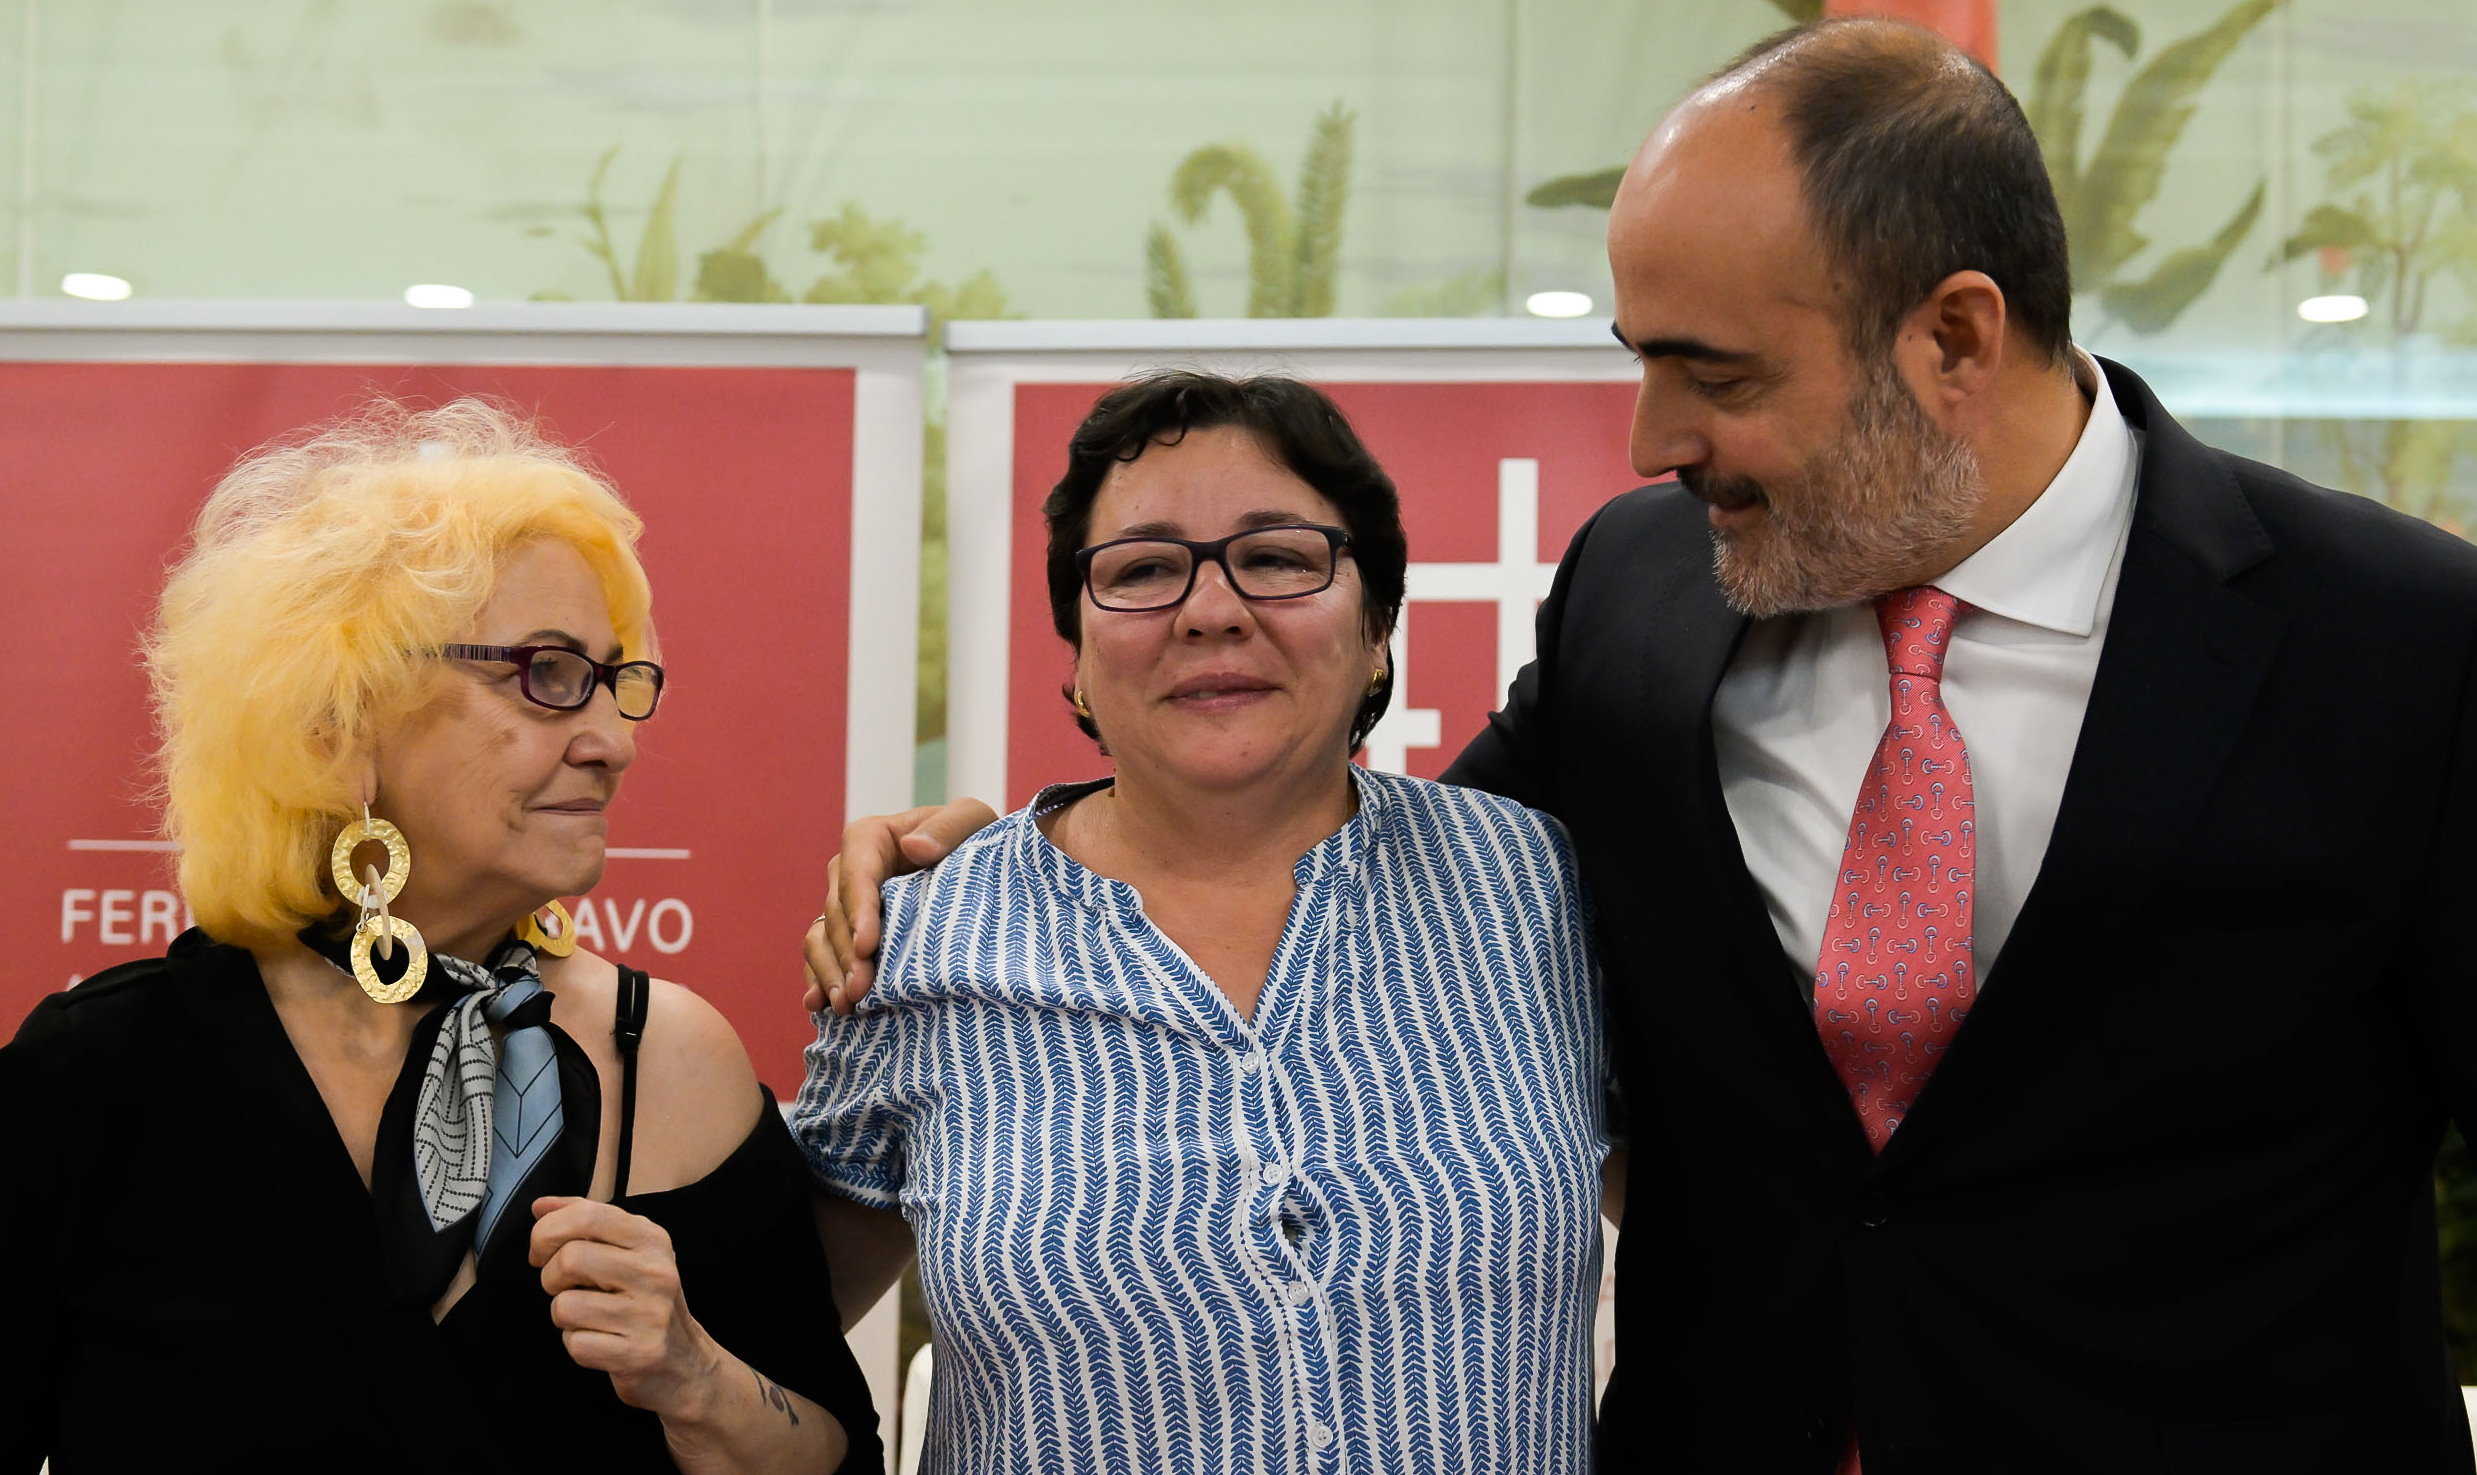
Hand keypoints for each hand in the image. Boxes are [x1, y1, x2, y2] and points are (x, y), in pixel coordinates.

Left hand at [532, 1196, 716, 1420]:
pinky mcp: (637, 1354)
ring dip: (564, 1315)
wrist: (684, 1363)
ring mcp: (649, 1315)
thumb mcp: (628, 1251)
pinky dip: (577, 1344)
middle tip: (565, 1287)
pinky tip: (600, 1341)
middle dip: (550, 1277)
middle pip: (570, 1259)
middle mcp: (655, 1272)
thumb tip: (540, 1206)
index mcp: (652, 1239)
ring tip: (588, 1316)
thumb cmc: (645, 1301)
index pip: (587, 1215)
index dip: (548, 1231)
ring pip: (565, 1305)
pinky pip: (575, 1343)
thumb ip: (586, 1222)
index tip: (542, 1251)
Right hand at [801, 798, 997, 1013]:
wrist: (972, 870)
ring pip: (821, 940)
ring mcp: (844, 908)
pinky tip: (820, 1005)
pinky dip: (819, 981)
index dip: (859, 912)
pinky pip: (821, 958)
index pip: (856, 875)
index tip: (867, 946)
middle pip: (836, 915)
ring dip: (830, 974)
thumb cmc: (970, 839)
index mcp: (869, 839)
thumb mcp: (970, 821)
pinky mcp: (846, 936)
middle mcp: (848, 873)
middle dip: (846, 954)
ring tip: (845, 1006)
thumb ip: (947, 827)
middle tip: (859, 990)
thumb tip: (914, 846)